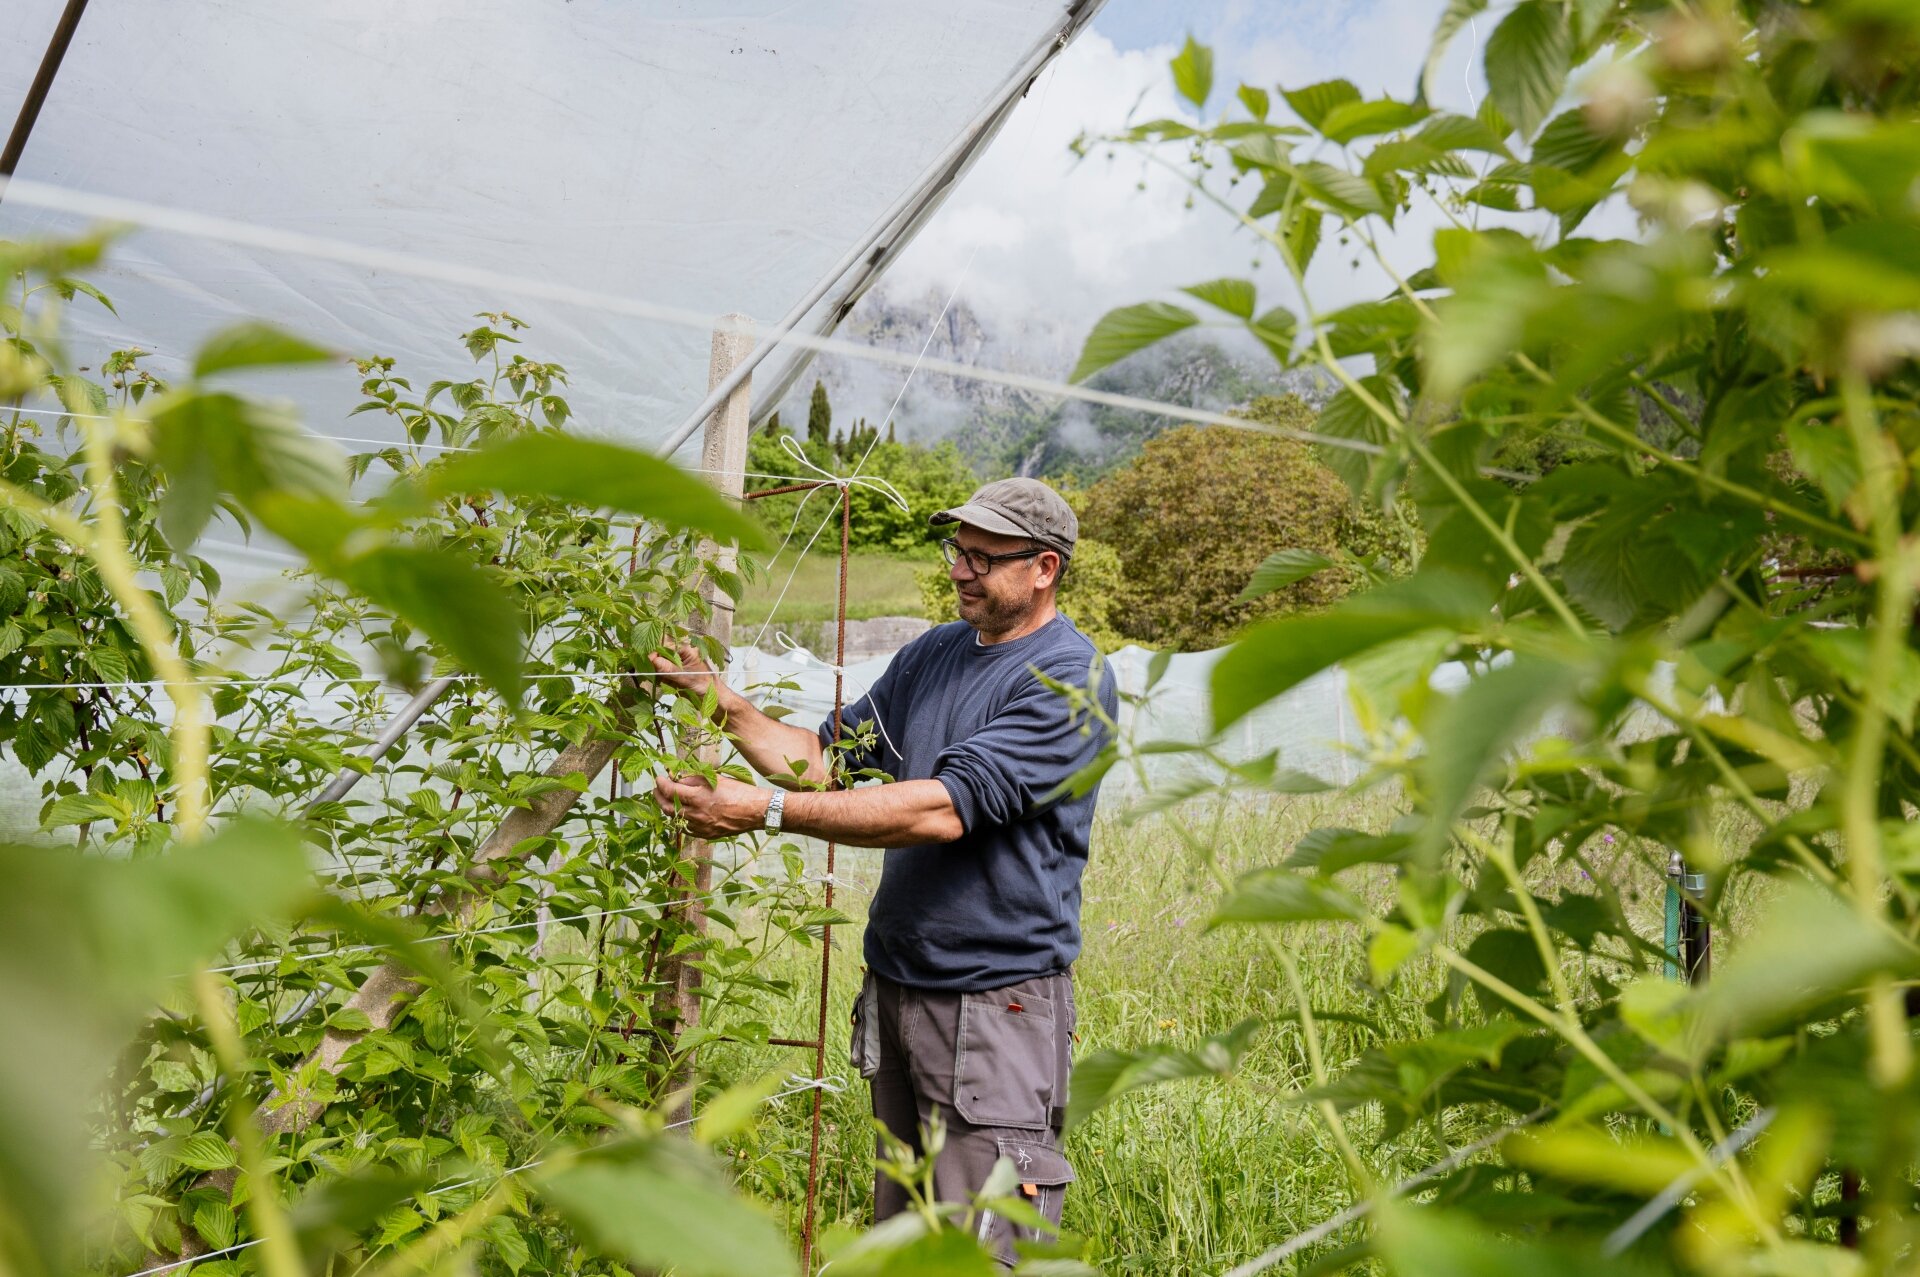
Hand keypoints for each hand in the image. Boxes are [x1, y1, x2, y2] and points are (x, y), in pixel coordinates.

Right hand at [648, 641, 721, 699]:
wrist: (716, 699)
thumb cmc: (706, 686)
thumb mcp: (687, 678)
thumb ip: (670, 670)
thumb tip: (653, 660)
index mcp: (688, 650)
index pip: (666, 646)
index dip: (656, 653)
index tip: (648, 661)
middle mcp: (682, 655)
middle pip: (662, 656)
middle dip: (659, 666)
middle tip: (659, 675)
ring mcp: (679, 664)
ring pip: (661, 666)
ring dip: (661, 675)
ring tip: (671, 683)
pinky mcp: (677, 673)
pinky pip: (664, 674)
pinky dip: (664, 680)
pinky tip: (670, 686)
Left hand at [653, 772, 769, 839]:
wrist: (755, 811)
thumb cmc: (738, 791)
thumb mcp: (715, 778)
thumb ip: (693, 778)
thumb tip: (677, 778)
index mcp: (698, 797)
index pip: (670, 790)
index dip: (661, 784)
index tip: (659, 778)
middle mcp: (696, 814)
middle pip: (667, 808)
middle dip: (659, 797)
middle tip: (657, 789)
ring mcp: (700, 827)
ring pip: (675, 820)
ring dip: (668, 809)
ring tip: (669, 800)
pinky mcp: (706, 834)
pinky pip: (686, 829)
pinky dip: (680, 820)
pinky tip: (683, 813)